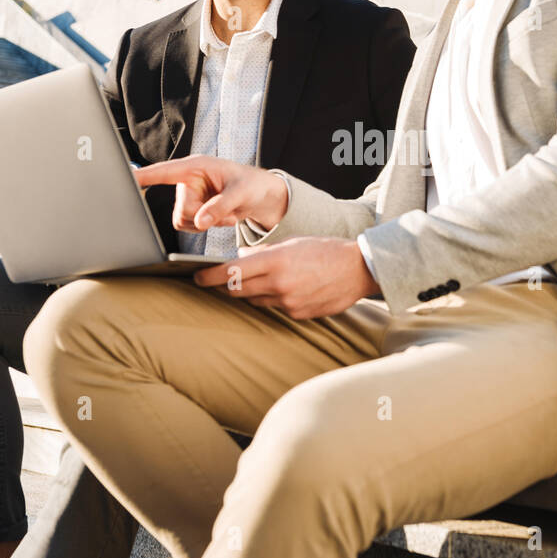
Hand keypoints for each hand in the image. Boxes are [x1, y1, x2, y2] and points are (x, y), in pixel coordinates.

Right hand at [133, 155, 288, 232]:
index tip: (123, 179)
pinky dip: (206, 226)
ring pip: (182, 221)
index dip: (142, 176)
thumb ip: (220, 206)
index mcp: (195, 167)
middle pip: (180, 210)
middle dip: (202, 216)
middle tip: (225, 211)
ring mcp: (188, 196)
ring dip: (205, 223)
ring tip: (224, 212)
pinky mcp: (191, 209)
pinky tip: (220, 217)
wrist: (260, 196)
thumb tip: (200, 222)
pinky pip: (188, 227)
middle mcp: (187, 181)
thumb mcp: (241, 193)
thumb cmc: (252, 184)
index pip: (163, 172)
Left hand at [193, 237, 379, 318]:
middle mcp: (279, 284)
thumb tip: (239, 260)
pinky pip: (276, 307)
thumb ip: (264, 254)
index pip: (231, 272)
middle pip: (238, 290)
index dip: (210, 276)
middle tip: (219, 280)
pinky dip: (274, 299)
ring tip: (262, 280)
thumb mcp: (292, 243)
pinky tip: (287, 288)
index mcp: (276, 260)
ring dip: (252, 291)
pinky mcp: (298, 314)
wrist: (359, 269)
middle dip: (226, 285)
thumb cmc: (326, 250)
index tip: (197, 277)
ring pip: (256, 300)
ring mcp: (289, 302)